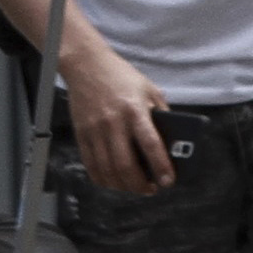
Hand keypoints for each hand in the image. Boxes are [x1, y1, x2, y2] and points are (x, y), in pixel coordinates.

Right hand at [63, 40, 169, 194]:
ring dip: (123, 186)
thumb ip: (160, 115)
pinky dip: (104, 179)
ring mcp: (95, 130)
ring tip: (135, 187)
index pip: (150, 144)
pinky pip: (91, 166)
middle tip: (151, 189)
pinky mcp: (81, 134)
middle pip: (126, 165)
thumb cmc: (121, 77)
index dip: (161, 167)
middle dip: (140, 185)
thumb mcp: (149, 90)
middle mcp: (113, 122)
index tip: (168, 181)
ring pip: (108, 170)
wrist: (86, 64)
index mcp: (134, 109)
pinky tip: (114, 180)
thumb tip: (170, 145)